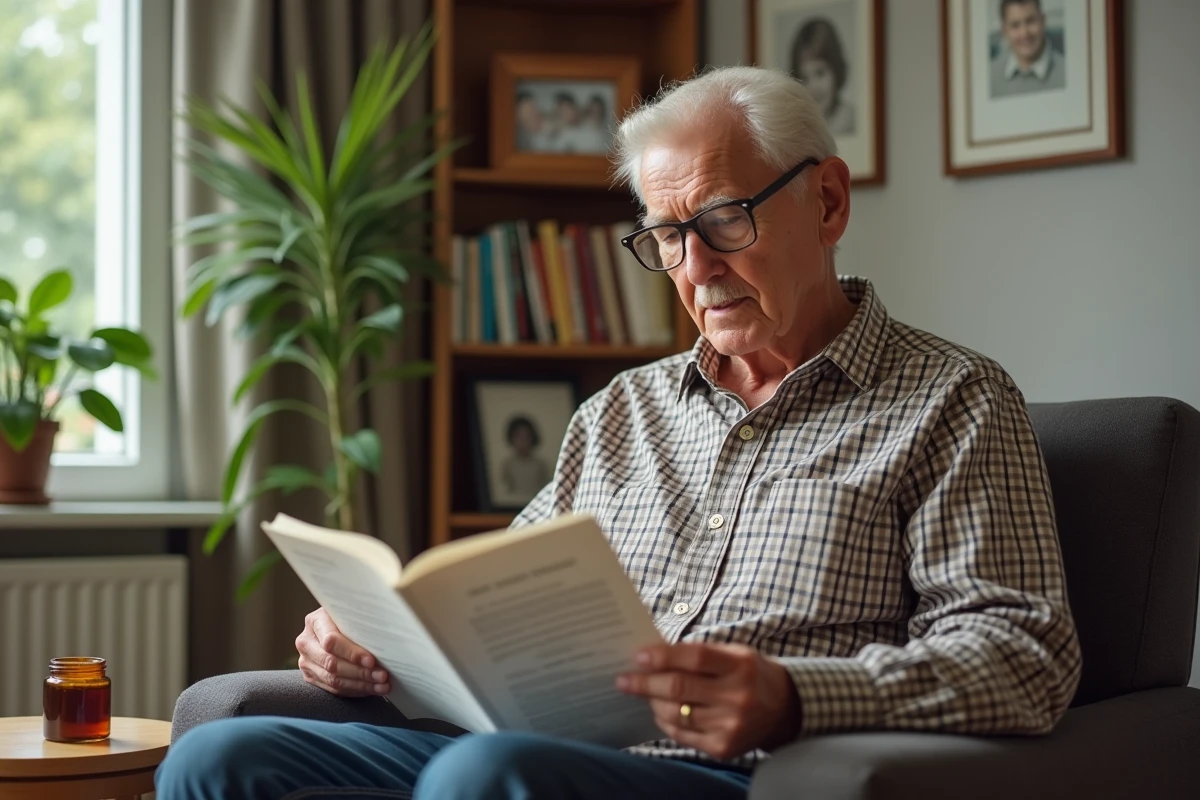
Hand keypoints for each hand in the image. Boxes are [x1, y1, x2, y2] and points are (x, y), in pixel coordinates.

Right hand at [296, 607, 390, 696]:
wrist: (334, 626)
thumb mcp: (352, 613)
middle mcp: (306, 642)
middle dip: (360, 672)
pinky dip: (355, 690)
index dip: (352, 653)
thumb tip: (383, 637)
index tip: (371, 660)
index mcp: (315, 621)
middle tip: (382, 675)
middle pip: (332, 663)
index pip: (331, 641)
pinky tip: (371, 689)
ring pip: (333, 679)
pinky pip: (333, 689)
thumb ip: (360, 622)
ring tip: (381, 685)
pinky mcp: (311, 676)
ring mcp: (307, 661)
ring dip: (361, 684)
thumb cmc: (349, 617)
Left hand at [616, 642, 800, 759]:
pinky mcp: (724, 747)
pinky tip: (660, 711)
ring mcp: (731, 725)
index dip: (662, 657)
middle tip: (623, 679)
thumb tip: (652, 655)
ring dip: (653, 702)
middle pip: (679, 688)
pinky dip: (665, 722)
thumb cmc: (749, 673)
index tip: (638, 656)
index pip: (694, 658)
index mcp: (740, 665)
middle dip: (644, 683)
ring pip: (676, 714)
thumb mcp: (734, 653)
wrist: (783, 709)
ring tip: (644, 694)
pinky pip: (682, 734)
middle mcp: (737, 696)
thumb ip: (698, 653)